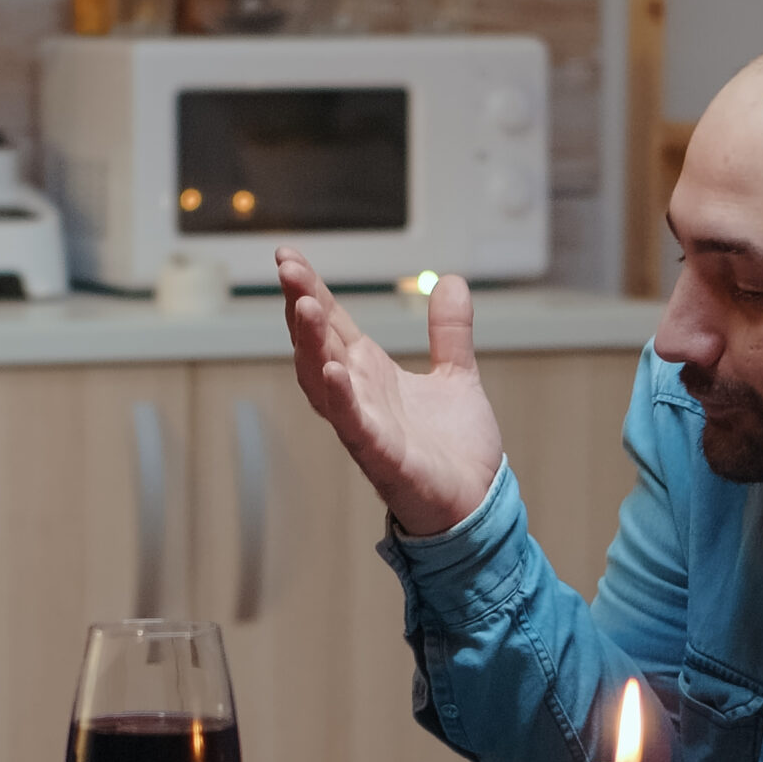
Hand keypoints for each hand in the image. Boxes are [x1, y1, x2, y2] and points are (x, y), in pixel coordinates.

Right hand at [276, 248, 503, 535]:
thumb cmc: (454, 451)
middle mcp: (359, 396)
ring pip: (325, 381)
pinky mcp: (383, 457)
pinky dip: (342, 399)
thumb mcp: (456, 376)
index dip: (310, 288)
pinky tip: (333, 371)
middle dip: (301, 305)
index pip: (331, 322)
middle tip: (286, 268)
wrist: (476, 506)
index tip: (288, 255)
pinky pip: (355, 426)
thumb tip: (452, 281)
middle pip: (318, 344)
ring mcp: (365, 426)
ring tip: (303, 306)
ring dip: (311, 344)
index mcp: (371, 373)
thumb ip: (449, 332)